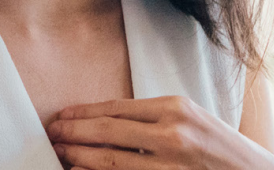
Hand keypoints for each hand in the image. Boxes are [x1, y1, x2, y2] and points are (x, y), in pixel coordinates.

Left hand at [46, 95, 273, 169]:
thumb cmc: (221, 149)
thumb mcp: (192, 120)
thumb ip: (156, 118)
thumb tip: (109, 121)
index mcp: (176, 109)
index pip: (116, 108)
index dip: (84, 113)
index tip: (63, 116)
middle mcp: (171, 135)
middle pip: (106, 133)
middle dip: (73, 135)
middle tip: (52, 135)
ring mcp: (168, 166)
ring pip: (109, 163)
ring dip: (78, 160)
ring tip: (60, 156)